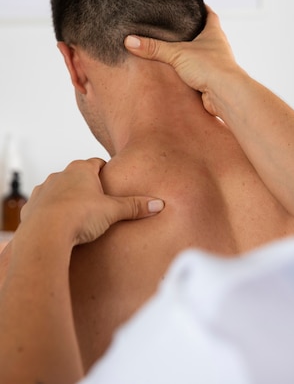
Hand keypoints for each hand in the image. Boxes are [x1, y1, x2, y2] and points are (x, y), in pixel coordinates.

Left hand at [20, 158, 164, 246]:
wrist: (44, 235)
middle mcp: (60, 176)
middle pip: (77, 177)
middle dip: (87, 188)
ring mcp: (43, 191)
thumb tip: (158, 204)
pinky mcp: (30, 208)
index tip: (111, 182)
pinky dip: (51, 214)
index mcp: (80, 169)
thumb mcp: (113, 211)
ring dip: (67, 200)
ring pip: (59, 191)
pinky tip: (60, 227)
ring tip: (78, 217)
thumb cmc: (77, 217)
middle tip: (99, 203)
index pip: (97, 163)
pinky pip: (43, 208)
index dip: (106, 172)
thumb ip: (135, 206)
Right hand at [124, 7, 238, 116]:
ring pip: (200, 54)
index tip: (190, 3)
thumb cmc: (211, 67)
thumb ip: (154, 47)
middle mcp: (217, 46)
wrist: (225, 94)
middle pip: (204, 34)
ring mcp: (215, 63)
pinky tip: (175, 72)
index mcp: (213, 33)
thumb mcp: (177, 54)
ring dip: (188, 53)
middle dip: (190, 31)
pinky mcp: (211, 79)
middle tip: (173, 27)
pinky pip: (197, 72)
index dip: (200, 8)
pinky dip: (187, 71)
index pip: (209, 14)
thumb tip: (130, 41)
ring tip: (170, 49)